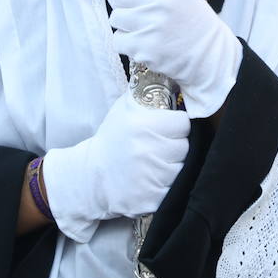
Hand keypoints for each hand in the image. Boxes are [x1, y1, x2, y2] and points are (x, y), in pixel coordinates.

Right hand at [42, 94, 190, 241]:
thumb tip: (171, 78)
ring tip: (154, 164)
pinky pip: (175, 189)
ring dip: (172, 167)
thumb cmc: (112, 140)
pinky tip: (152, 180)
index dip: (175, 126)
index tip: (167, 129)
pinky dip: (167, 186)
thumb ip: (146, 95)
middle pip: (185, 146)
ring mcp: (152, 177)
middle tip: (158, 147)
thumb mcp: (123, 110)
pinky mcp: (153, 199)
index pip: (183, 124)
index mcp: (142, 125)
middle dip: (174, 146)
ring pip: (183, 169)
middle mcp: (148, 151)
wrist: (92, 177)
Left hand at [106, 0, 242, 117]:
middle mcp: (160, 0)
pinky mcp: (145, 49)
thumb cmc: (190, 15)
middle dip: (127, 3)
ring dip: (126, 23)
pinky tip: (145, 41)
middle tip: (144, 11)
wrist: (210, 53)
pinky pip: (118, 40)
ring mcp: (152, 26)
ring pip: (115, 18)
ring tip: (146, 27)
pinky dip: (127, 42)